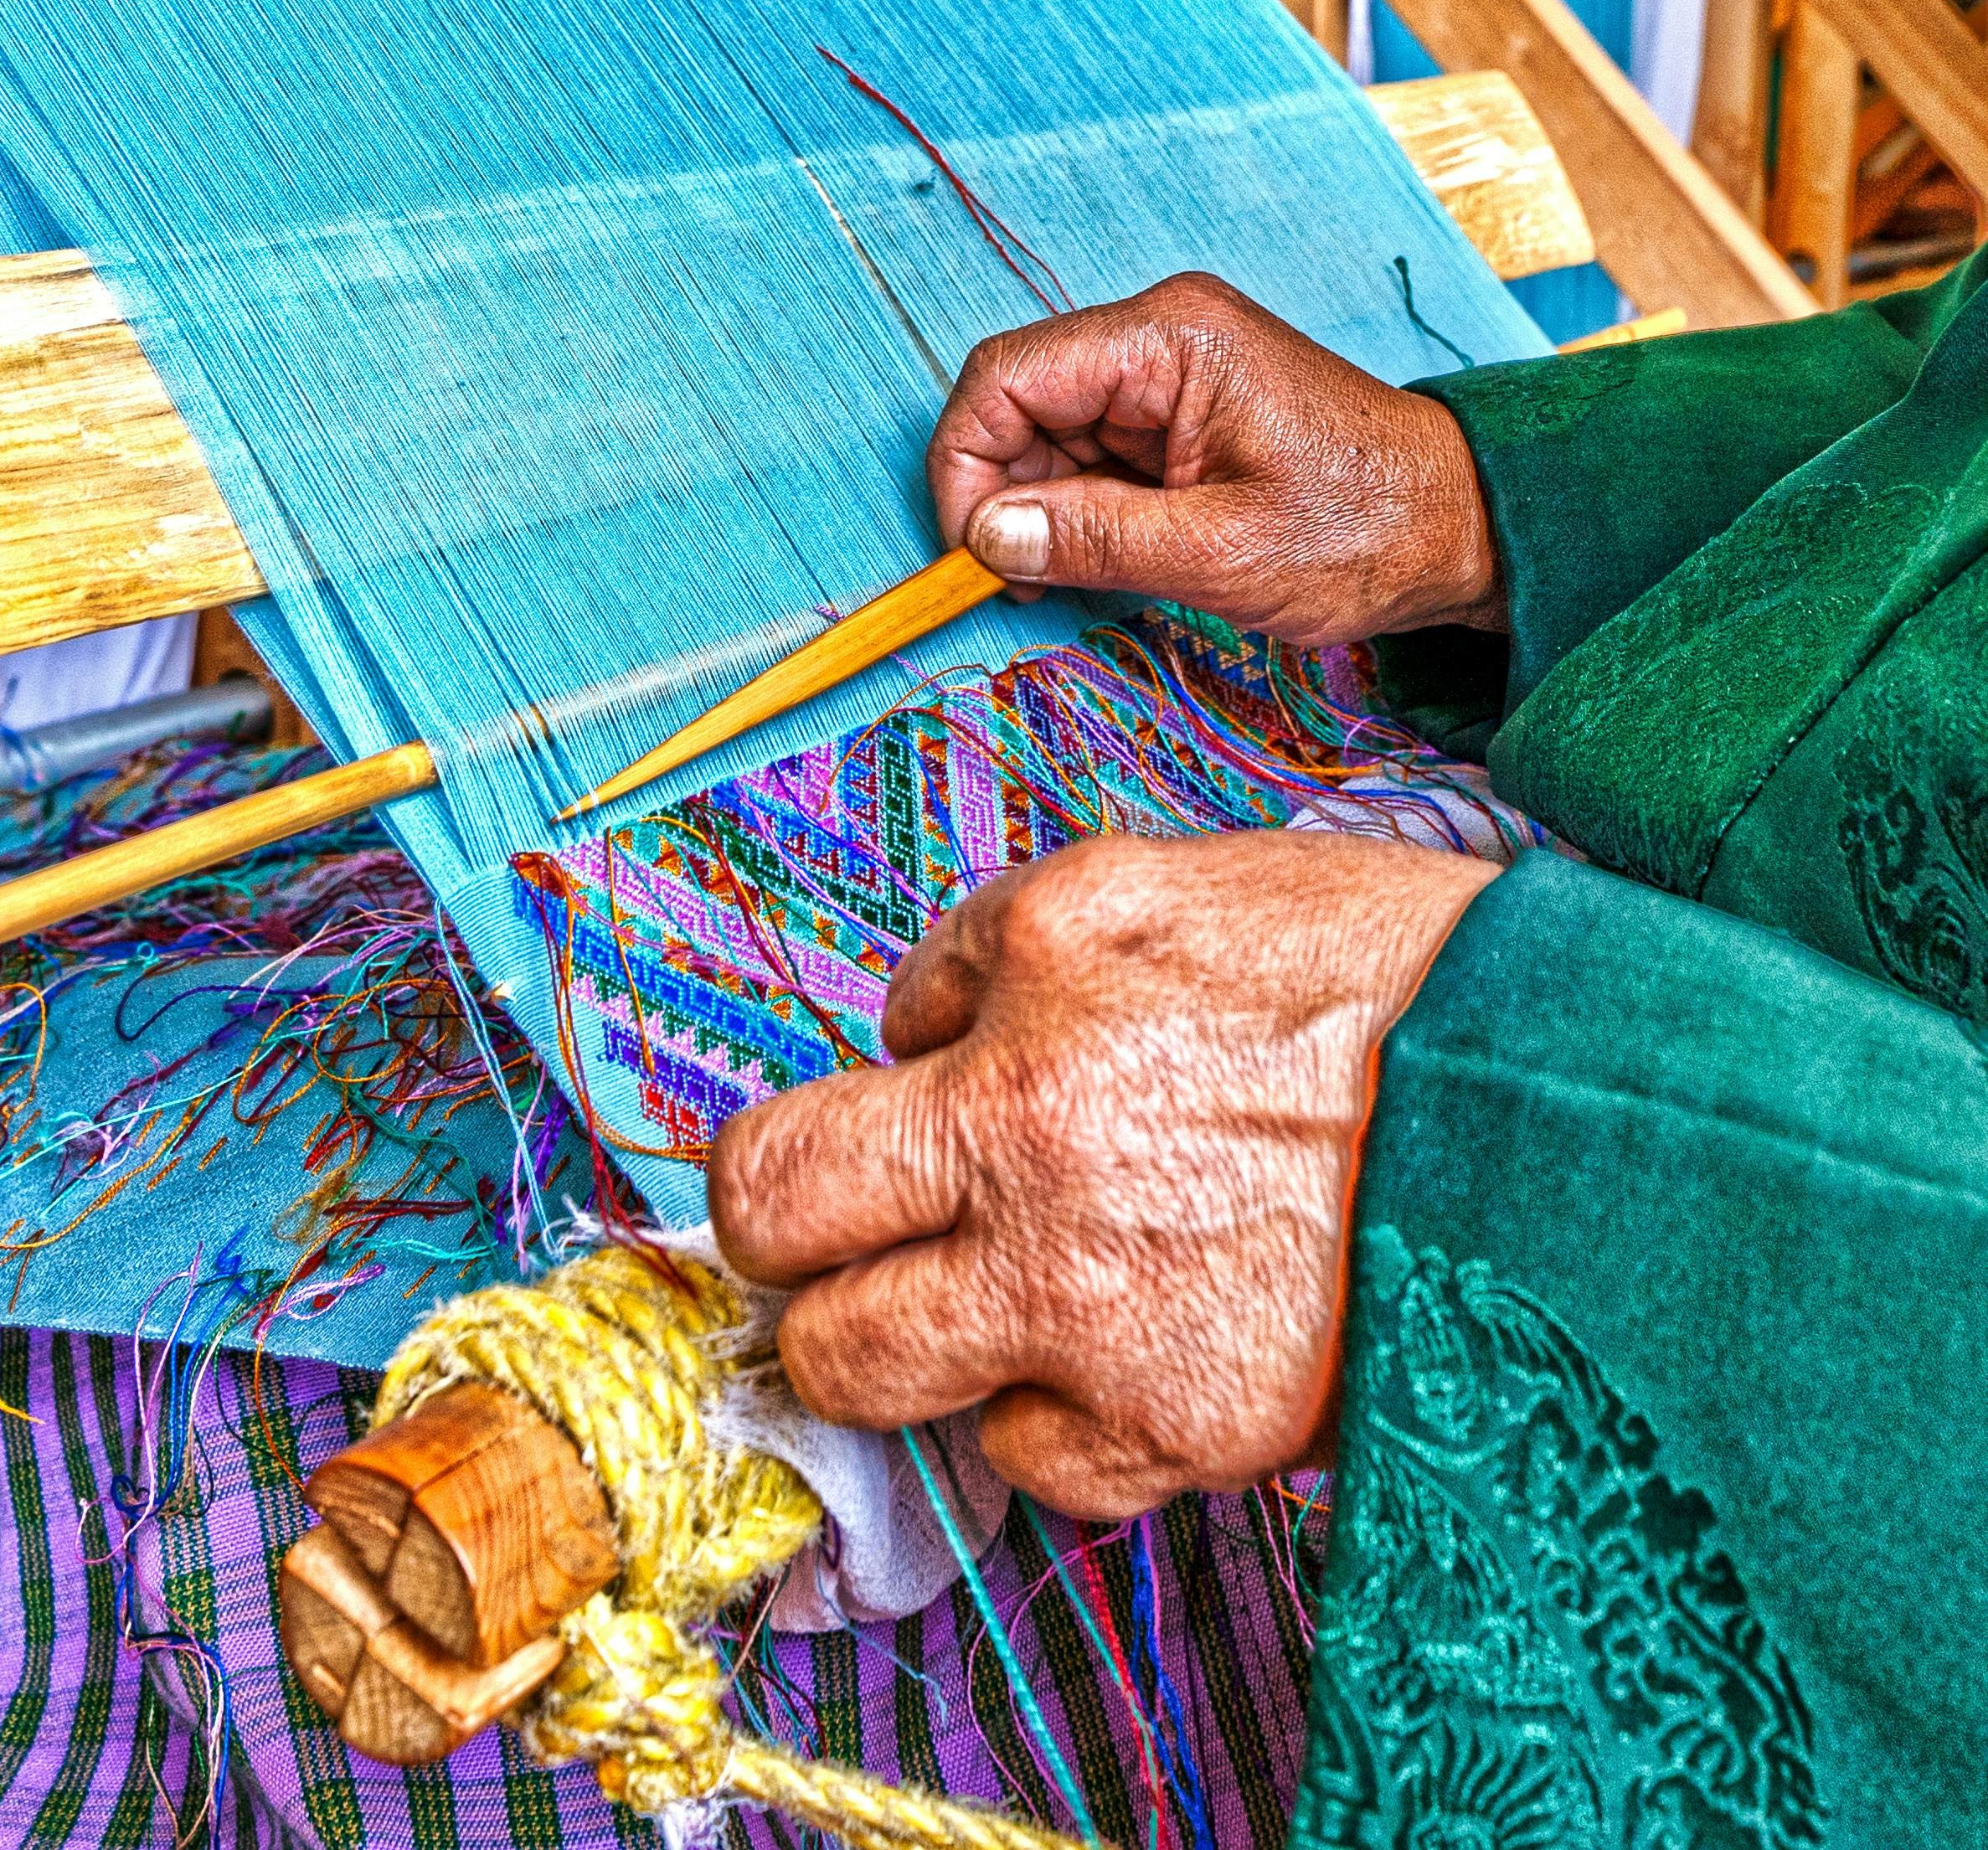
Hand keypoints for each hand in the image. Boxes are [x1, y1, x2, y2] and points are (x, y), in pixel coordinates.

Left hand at [708, 831, 1496, 1521]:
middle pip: (781, 1266)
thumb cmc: (1371, 985)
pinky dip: (1062, 1421)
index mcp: (1026, 1003)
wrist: (1576, 1120)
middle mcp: (1034, 1154)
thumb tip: (901, 1042)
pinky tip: (1135, 1347)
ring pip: (877, 1383)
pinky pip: (1036, 1465)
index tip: (818, 1173)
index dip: (781, 1168)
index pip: (780, 1136)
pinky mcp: (1185, 1426)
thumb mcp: (1153, 891)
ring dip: (920, 1348)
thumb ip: (987, 962)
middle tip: (870, 1244)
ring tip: (1016, 1295)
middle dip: (804, 1263)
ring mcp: (1099, 1309)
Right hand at [927, 272, 1506, 644]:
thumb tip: (987, 538)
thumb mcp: (1222, 554)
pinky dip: (1079, 513)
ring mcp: (1168, 374)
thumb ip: (1095, 541)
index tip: (976, 551)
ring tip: (1080, 578)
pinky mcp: (1179, 413)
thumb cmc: (1368, 533)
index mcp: (1168, 339)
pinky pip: (1089, 455)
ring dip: (1043, 512)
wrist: (1465, 530)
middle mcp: (1159, 337)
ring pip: (1046, 436)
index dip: (966, 464)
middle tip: (1026, 581)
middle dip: (1004, 496)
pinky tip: (1109, 560)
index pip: (1005, 376)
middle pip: (1019, 405)